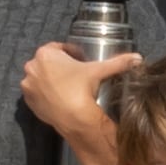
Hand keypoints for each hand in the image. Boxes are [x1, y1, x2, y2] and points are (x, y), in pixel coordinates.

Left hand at [22, 41, 142, 138]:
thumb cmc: (83, 88)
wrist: (73, 117)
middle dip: (60, 66)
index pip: (58, 47)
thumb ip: (118, 61)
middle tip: (75, 74)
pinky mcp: (28, 101)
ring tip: (68, 87)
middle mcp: (32, 67)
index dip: (70, 52)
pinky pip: (36, 94)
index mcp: (46, 54)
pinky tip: (59, 98)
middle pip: (48, 62)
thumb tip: (138, 57)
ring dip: (51, 80)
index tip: (80, 59)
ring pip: (41, 78)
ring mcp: (28, 85)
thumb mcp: (101, 71)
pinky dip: (45, 94)